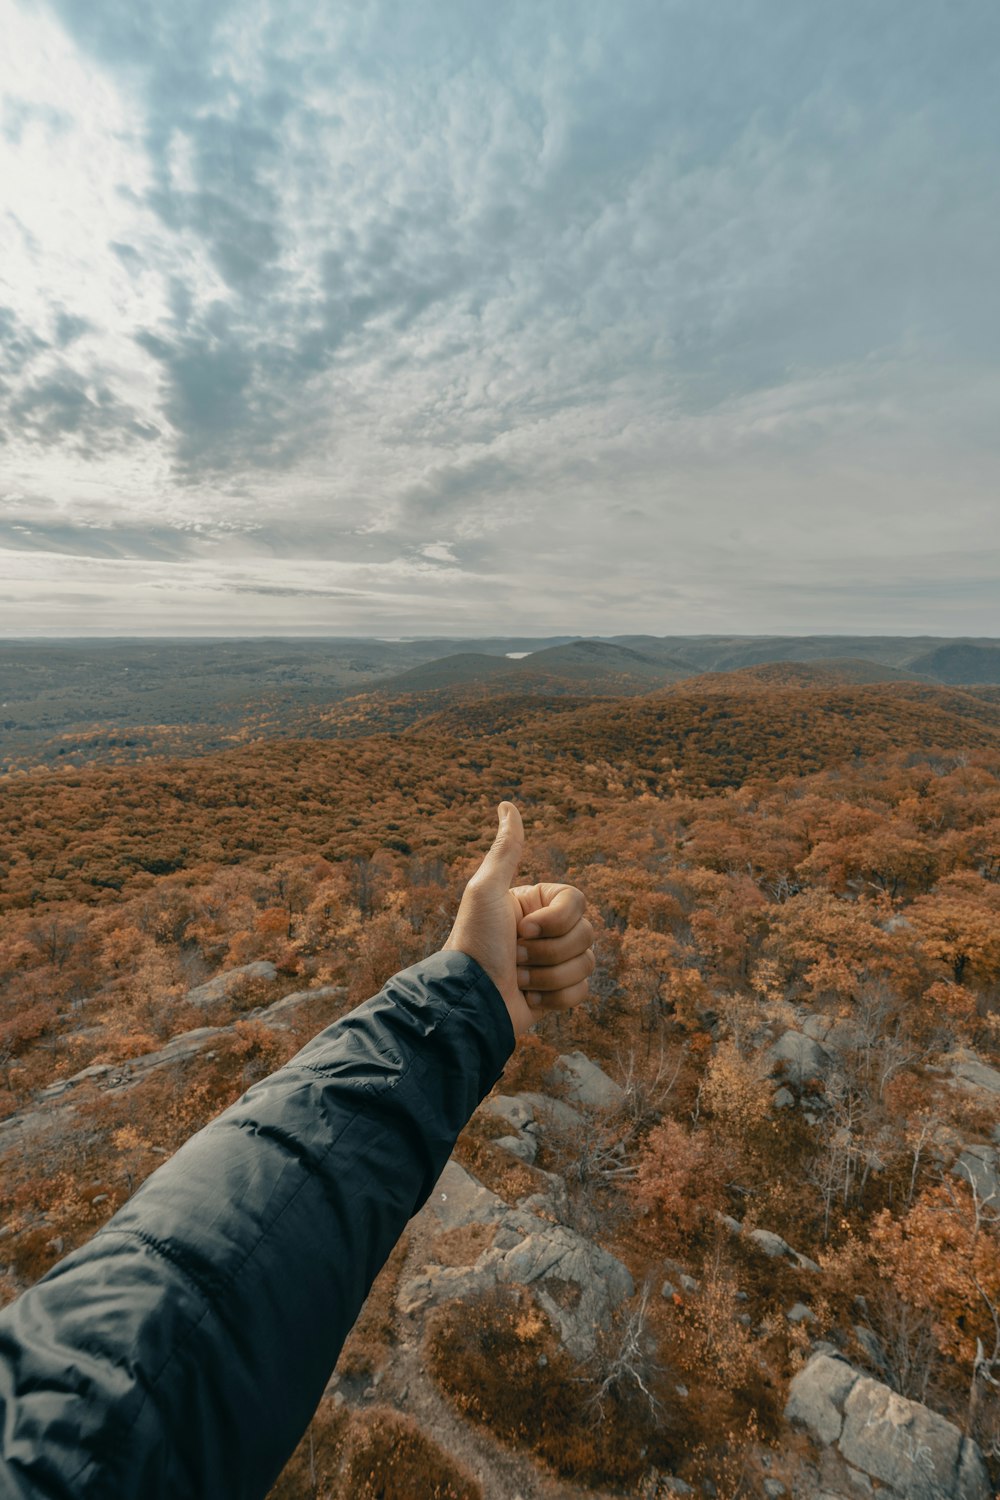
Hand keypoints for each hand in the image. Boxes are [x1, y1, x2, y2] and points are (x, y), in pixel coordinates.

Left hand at [443, 802, 593, 1035]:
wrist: (471, 1001)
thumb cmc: (475, 943)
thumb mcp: (485, 890)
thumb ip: (505, 851)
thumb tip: (507, 805)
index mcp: (535, 904)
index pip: (578, 902)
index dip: (555, 920)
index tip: (521, 929)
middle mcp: (547, 931)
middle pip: (586, 933)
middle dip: (548, 951)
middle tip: (514, 956)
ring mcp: (553, 963)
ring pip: (586, 962)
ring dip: (548, 975)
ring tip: (518, 978)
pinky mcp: (557, 994)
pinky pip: (583, 990)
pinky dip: (555, 997)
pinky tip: (529, 997)